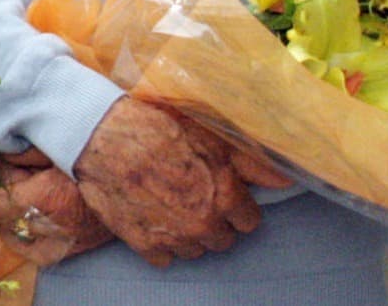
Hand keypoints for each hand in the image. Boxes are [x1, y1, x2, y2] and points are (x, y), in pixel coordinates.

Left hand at [0, 149, 111, 266]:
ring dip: (15, 221)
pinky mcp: (78, 248)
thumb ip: (22, 153)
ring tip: (24, 196)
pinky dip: (35, 236)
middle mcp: (51, 226)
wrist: (145, 176)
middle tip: (13, 171)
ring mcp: (66, 241)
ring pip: (23, 239)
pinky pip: (44, 250)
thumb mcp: (55, 145)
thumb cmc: (97, 151)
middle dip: (2, 198)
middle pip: (6, 218)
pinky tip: (40, 217)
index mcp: (43, 198)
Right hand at [70, 96, 291, 268]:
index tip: (221, 191)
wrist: (101, 135)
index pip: (250, 221)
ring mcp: (173, 238)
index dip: (236, 204)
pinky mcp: (144, 245)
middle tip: (193, 193)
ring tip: (170, 202)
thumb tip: (286, 179)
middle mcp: (203, 223)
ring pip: (195, 250)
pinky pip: (165, 258)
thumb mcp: (209, 136)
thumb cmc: (156, 128)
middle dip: (213, 219)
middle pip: (223, 238)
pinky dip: (161, 241)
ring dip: (188, 232)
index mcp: (225, 197)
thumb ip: (252, 163)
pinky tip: (153, 215)